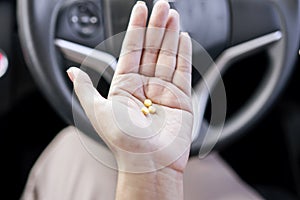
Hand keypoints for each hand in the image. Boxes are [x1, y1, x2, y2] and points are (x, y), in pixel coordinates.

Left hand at [67, 0, 191, 173]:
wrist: (149, 163)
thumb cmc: (124, 142)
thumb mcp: (98, 112)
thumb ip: (86, 88)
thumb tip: (72, 72)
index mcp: (125, 86)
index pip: (131, 50)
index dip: (136, 28)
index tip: (141, 10)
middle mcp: (144, 85)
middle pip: (152, 49)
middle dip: (157, 26)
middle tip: (163, 6)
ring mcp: (164, 90)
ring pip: (168, 55)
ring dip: (171, 34)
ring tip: (173, 15)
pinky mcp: (181, 97)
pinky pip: (183, 70)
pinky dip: (184, 54)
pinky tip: (184, 39)